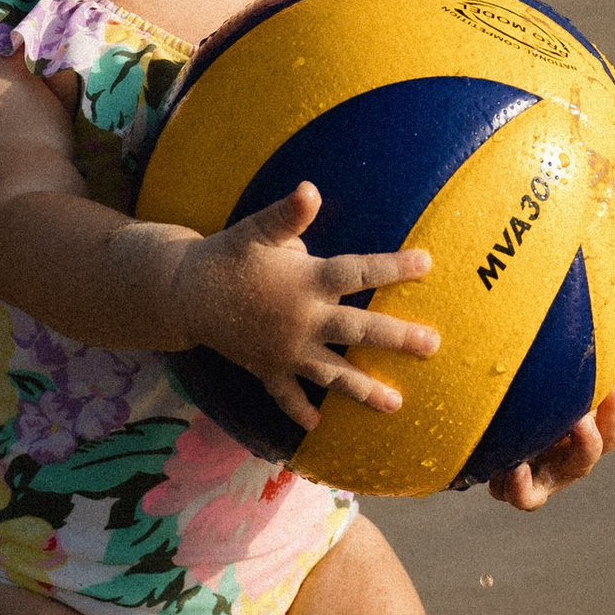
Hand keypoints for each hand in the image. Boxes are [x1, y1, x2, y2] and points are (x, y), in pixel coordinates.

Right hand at [174, 181, 439, 430]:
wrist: (182, 292)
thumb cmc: (226, 255)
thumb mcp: (256, 230)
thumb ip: (287, 216)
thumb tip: (311, 189)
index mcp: (305, 282)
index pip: (358, 272)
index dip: (393, 267)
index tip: (427, 263)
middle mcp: (302, 320)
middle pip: (358, 329)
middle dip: (397, 337)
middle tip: (432, 345)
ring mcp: (285, 351)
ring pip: (332, 373)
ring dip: (363, 389)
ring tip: (395, 404)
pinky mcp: (266, 368)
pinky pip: (286, 394)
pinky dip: (299, 410)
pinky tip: (317, 425)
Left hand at [491, 364, 614, 510]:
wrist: (500, 430)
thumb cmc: (547, 410)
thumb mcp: (579, 394)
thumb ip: (612, 387)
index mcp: (583, 444)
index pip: (607, 435)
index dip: (613, 415)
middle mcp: (561, 468)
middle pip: (581, 463)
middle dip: (586, 444)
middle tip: (584, 418)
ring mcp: (532, 480)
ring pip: (543, 490)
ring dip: (540, 476)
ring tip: (527, 460)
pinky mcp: (503, 485)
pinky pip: (509, 493)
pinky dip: (514, 487)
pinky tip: (511, 466)